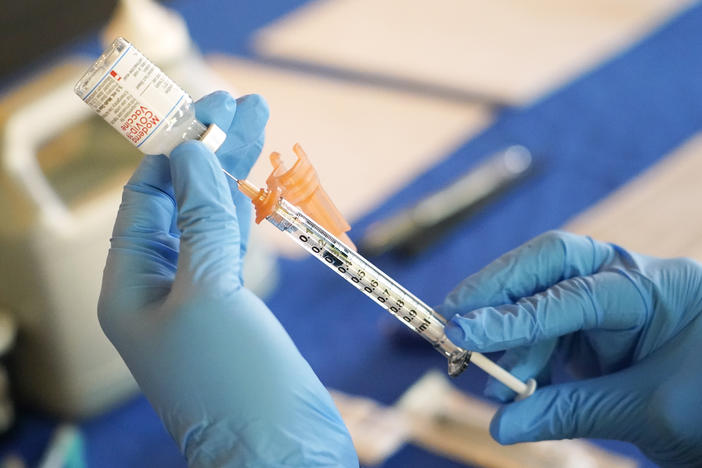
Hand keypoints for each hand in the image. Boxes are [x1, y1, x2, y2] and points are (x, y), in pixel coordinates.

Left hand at [98, 91, 357, 466]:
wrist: (282, 456)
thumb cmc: (235, 386)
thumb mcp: (209, 294)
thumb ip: (202, 220)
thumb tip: (191, 152)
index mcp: (132, 289)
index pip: (148, 198)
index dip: (177, 149)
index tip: (211, 107)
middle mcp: (160, 291)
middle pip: (182, 202)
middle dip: (210, 152)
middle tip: (243, 103)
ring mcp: (202, 300)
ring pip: (214, 220)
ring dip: (235, 174)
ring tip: (260, 125)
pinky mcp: (240, 311)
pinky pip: (237, 247)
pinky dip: (250, 212)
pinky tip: (261, 184)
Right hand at [438, 231, 701, 466]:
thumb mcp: (647, 412)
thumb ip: (570, 412)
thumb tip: (501, 426)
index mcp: (656, 288)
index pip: (574, 293)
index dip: (514, 316)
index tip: (463, 332)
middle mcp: (628, 280)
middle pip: (550, 265)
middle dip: (498, 291)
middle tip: (452, 320)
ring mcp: (609, 300)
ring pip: (541, 297)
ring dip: (507, 335)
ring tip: (484, 374)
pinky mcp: (595, 327)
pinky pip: (547, 329)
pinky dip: (524, 353)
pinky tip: (513, 384)